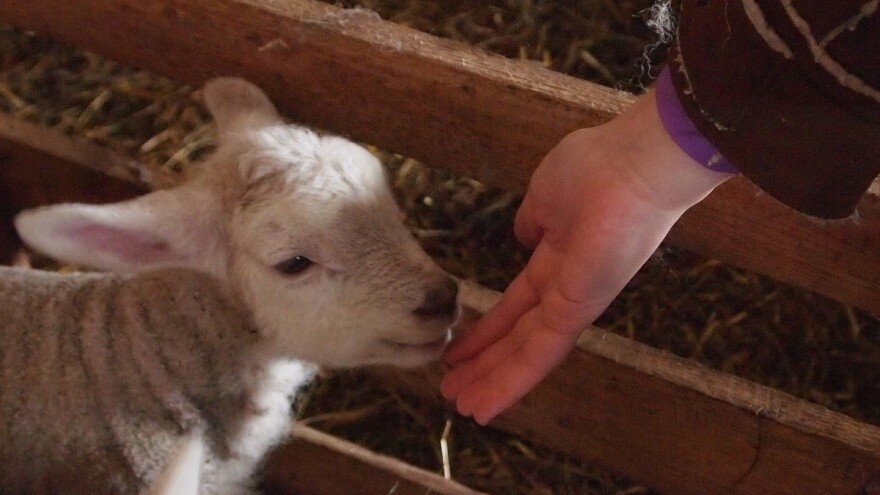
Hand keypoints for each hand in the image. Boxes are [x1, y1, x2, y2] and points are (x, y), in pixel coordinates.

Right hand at [441, 90, 731, 424]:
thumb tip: (525, 234)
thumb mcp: (545, 195)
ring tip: (461, 407)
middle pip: (520, 336)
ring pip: (528, 353)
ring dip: (494, 382)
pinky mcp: (579, 311)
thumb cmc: (594, 170)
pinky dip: (510, 382)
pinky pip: (539, 353)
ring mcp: (575, 303)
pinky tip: (484, 404)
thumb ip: (532, 222)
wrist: (635, 163)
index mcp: (558, 260)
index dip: (488, 328)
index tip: (458, 347)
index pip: (518, 304)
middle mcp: (568, 289)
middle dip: (486, 362)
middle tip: (453, 388)